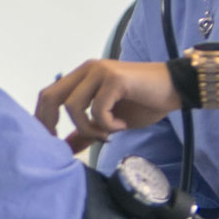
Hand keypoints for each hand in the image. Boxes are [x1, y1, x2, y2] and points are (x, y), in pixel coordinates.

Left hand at [36, 59, 180, 152]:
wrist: (175, 90)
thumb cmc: (144, 103)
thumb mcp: (110, 122)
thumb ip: (87, 131)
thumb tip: (65, 148)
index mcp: (83, 76)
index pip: (48, 94)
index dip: (42, 119)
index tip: (50, 142)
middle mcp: (88, 69)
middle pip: (51, 96)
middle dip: (51, 124)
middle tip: (64, 144)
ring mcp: (100, 71)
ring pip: (73, 107)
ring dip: (88, 128)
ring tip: (107, 135)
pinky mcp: (114, 79)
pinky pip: (98, 110)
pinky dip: (108, 125)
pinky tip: (122, 126)